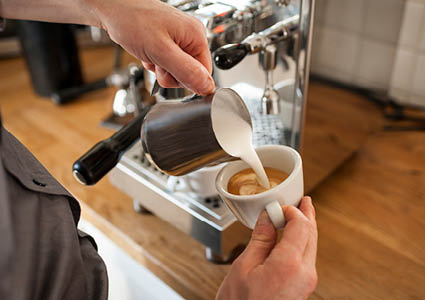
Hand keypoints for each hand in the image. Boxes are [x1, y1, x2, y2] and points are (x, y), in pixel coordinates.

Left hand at [93, 0, 214, 94]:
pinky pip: (166, 63)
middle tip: (156, 61)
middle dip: (170, 74)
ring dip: (160, 69)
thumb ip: (186, 71)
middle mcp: (191, 37)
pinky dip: (155, 63)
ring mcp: (179, 39)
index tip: (169, 72)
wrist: (111, 8)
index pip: (205, 74)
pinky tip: (147, 53)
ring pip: (176, 70)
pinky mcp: (168, 42)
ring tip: (150, 55)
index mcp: (196, 36)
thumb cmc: (132, 20)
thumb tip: (207, 87)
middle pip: (190, 73)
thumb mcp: (161, 51)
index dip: (186, 80)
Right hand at [216, 196, 317, 299]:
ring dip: (305, 228)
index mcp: (288, 265)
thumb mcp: (244, 267)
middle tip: (302, 200)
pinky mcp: (304, 287)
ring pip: (312, 245)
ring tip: (295, 215)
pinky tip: (292, 237)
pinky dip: (302, 242)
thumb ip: (260, 239)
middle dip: (306, 214)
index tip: (280, 205)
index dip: (292, 210)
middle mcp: (305, 273)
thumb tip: (268, 217)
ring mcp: (307, 282)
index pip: (301, 225)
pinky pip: (308, 257)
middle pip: (312, 234)